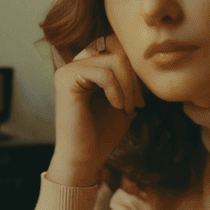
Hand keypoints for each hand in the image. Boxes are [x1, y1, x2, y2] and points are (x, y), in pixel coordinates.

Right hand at [48, 34, 144, 186]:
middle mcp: (74, 65)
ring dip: (128, 88)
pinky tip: (117, 107)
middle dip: (133, 81)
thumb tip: (143, 58)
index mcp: (85, 69)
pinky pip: (105, 73)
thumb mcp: (122, 103)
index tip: (140, 102)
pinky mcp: (66, 79)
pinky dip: (117, 91)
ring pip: (114, 60)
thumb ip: (129, 80)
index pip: (117, 50)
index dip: (134, 73)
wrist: (84, 159)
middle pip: (118, 53)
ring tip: (126, 110)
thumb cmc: (101, 135)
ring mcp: (68, 70)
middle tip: (136, 107)